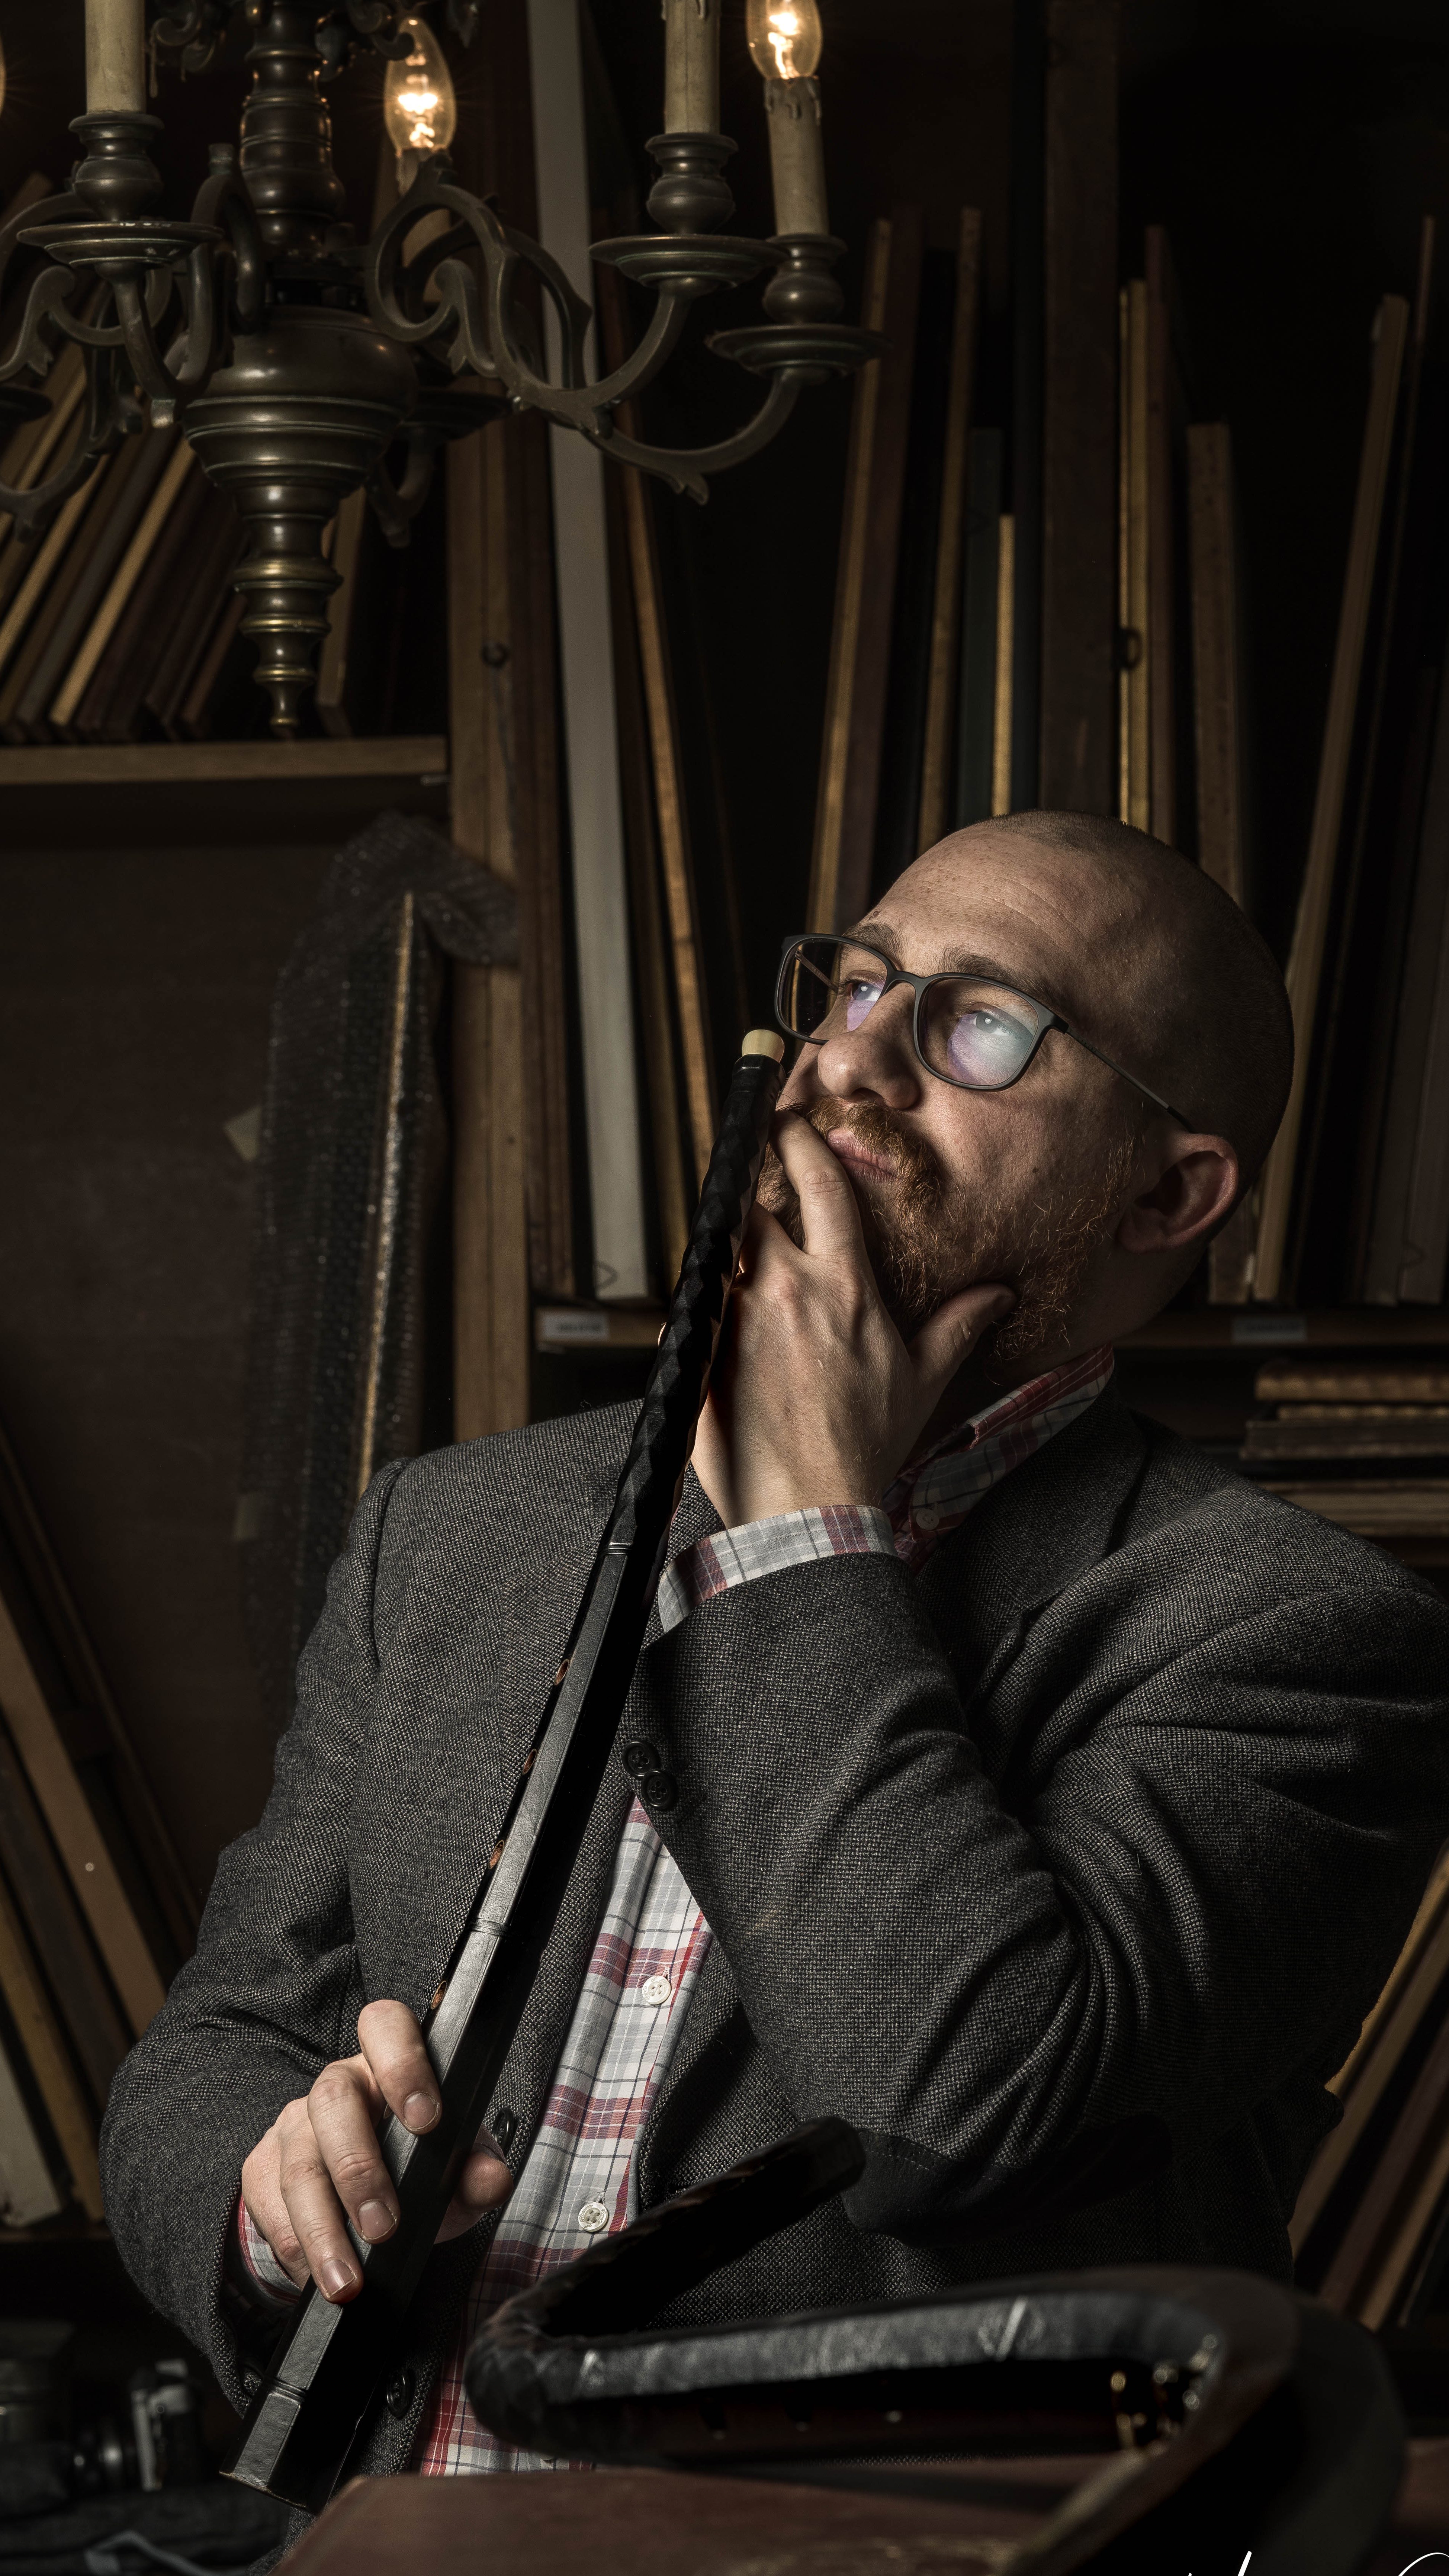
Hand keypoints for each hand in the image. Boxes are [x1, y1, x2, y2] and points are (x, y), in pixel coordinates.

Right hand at [240, 1999, 512, 2301]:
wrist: (359, 2204)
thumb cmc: (416, 2169)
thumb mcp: (453, 2170)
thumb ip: (476, 2173)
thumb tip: (491, 2179)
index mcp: (387, 2065)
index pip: (386, 2027)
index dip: (403, 2064)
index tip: (426, 2120)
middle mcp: (337, 2085)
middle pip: (332, 2101)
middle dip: (359, 2169)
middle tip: (383, 2228)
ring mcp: (293, 2124)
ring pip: (299, 2165)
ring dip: (323, 2231)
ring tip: (348, 2281)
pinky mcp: (263, 2167)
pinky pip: (268, 2204)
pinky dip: (294, 2246)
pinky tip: (317, 2274)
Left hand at [692, 1111, 1012, 1528]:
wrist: (807, 1508)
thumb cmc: (863, 1447)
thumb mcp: (920, 1381)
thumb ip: (956, 1327)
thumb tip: (997, 1296)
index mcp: (843, 1289)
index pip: (821, 1187)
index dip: (802, 1142)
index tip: (789, 1121)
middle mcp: (784, 1291)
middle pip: (753, 1207)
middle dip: (751, 1191)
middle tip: (754, 1187)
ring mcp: (736, 1318)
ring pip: (719, 1253)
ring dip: (729, 1251)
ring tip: (740, 1267)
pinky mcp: (701, 1348)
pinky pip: (695, 1303)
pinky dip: (707, 1302)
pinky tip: (719, 1319)